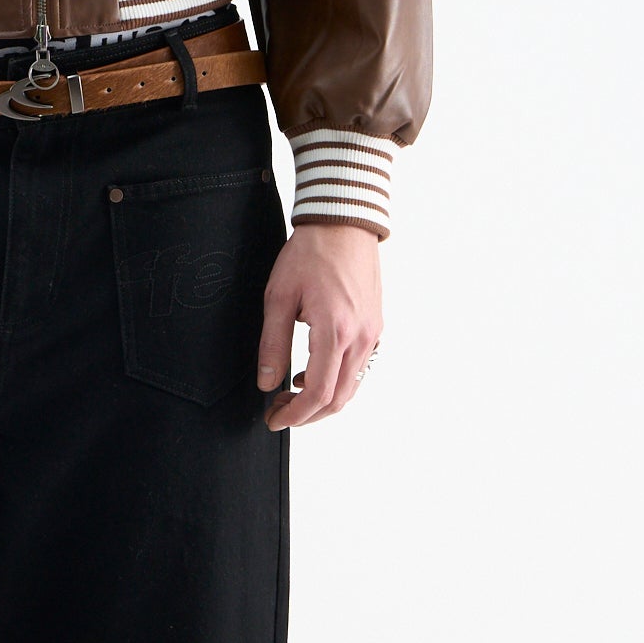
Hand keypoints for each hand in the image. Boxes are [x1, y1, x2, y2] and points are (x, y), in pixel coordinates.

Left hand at [257, 220, 381, 428]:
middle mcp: (360, 337)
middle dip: (307, 414)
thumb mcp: (278, 297)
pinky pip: (360, 368)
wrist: (344, 223)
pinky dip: (337, 381)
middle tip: (278, 411)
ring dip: (323, 400)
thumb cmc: (310, 254)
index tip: (274, 419)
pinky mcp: (375, 326)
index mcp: (335, 331)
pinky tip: (312, 373)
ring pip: (352, 387)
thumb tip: (267, 383)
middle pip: (339, 399)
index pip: (319, 393)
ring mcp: (372, 333)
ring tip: (291, 394)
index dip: (295, 414)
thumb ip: (272, 344)